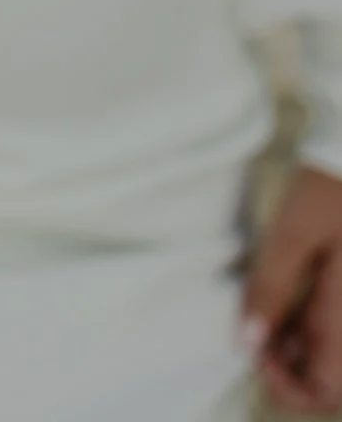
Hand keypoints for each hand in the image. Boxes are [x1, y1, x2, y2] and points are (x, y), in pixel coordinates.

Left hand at [244, 166, 341, 413]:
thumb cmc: (332, 187)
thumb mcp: (293, 232)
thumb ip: (270, 288)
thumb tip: (246, 343)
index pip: (327, 392)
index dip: (287, 386)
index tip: (256, 348)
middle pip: (329, 378)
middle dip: (288, 364)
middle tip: (256, 325)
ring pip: (331, 352)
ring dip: (297, 342)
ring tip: (266, 303)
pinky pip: (336, 326)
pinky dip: (310, 322)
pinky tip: (288, 290)